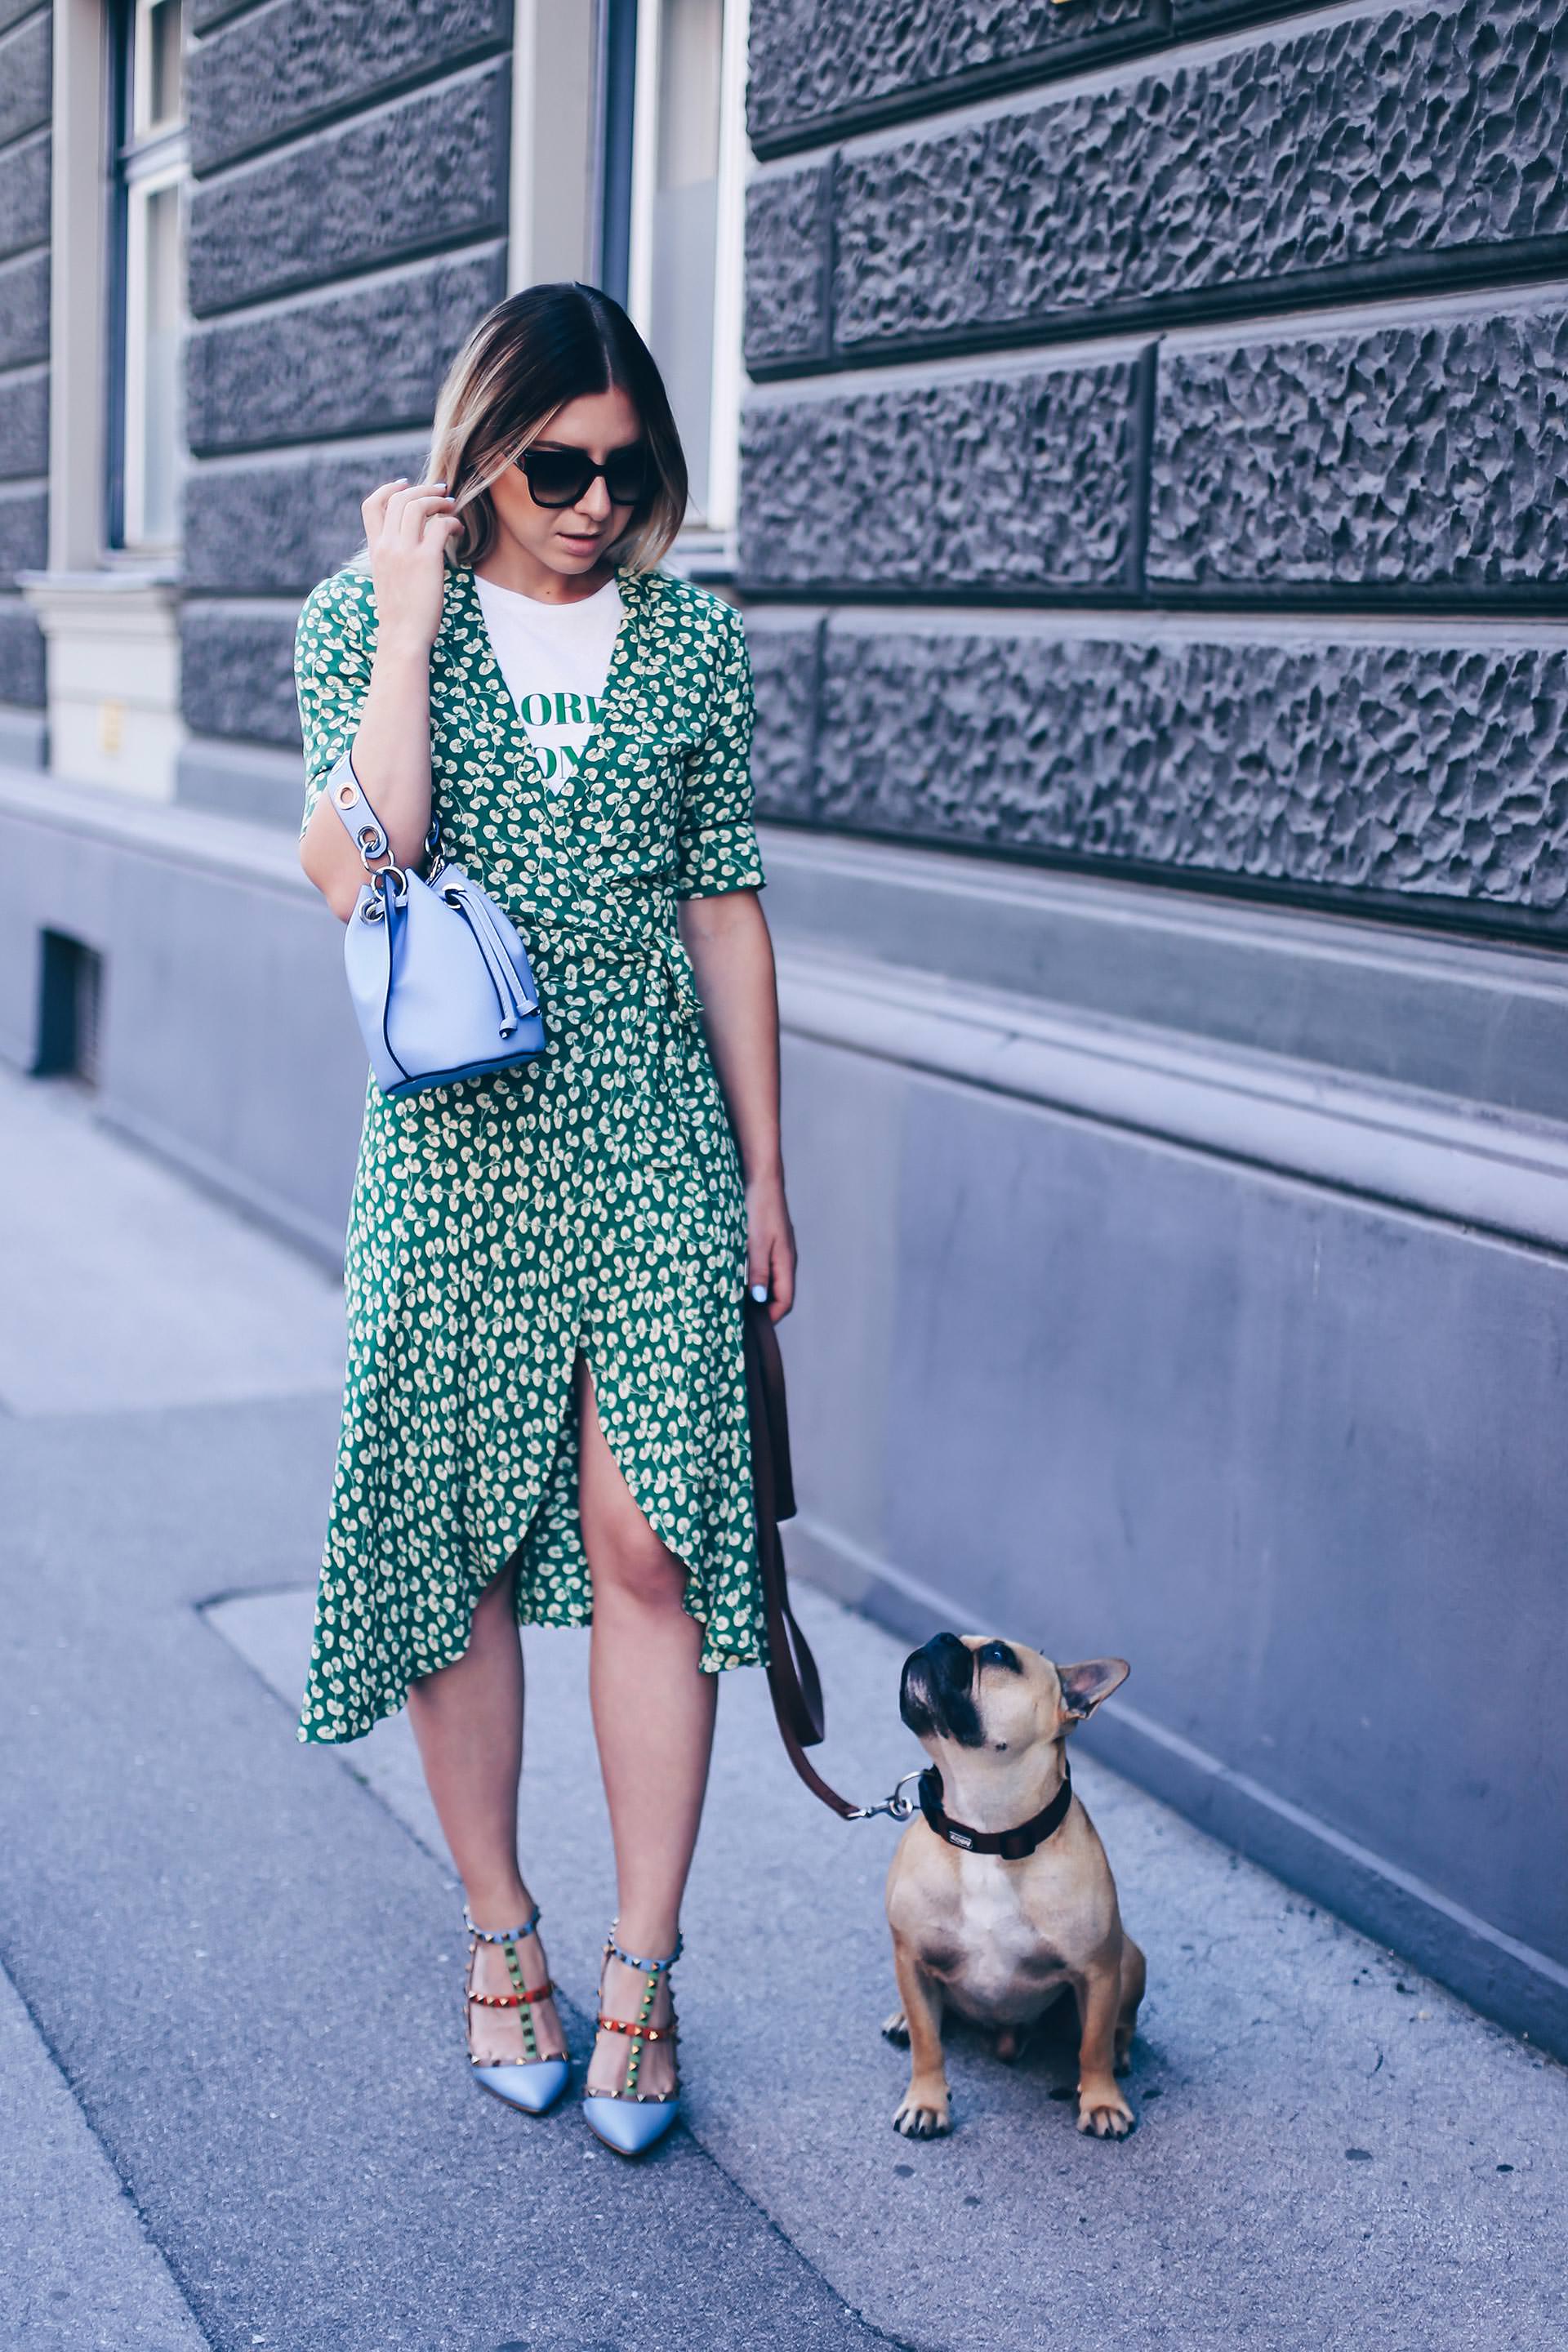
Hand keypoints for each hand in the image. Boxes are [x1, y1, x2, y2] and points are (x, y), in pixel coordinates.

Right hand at [362, 478, 460, 653]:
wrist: (402, 638)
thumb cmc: (401, 614)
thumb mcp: (388, 580)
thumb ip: (394, 557)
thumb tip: (414, 543)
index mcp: (375, 550)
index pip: (371, 505)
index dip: (388, 488)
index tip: (405, 484)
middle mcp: (386, 546)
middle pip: (399, 499)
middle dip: (423, 489)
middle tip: (442, 491)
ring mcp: (404, 552)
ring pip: (418, 506)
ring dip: (439, 500)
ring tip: (452, 506)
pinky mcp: (426, 561)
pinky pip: (440, 526)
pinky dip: (452, 522)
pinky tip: (459, 529)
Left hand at [745, 1171, 795, 1321]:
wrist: (761, 1177)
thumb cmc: (759, 1207)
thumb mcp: (755, 1241)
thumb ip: (758, 1271)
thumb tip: (757, 1300)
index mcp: (785, 1262)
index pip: (784, 1302)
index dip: (770, 1317)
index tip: (750, 1326)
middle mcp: (784, 1259)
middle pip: (777, 1294)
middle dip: (760, 1308)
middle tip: (738, 1316)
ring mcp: (777, 1250)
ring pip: (769, 1280)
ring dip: (754, 1292)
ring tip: (733, 1299)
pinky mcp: (768, 1241)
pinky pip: (763, 1267)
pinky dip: (751, 1276)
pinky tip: (735, 1275)